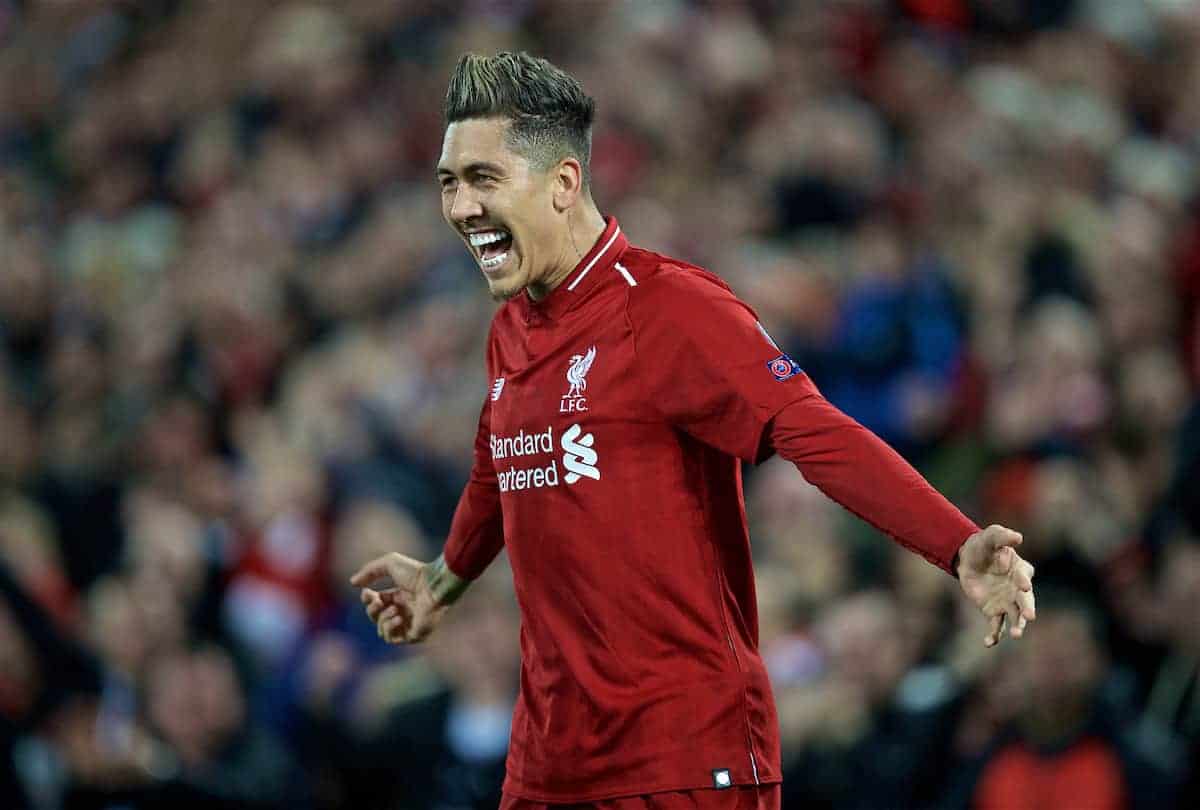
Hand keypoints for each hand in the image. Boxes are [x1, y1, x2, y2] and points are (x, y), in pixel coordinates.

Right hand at [350, 552, 464, 643]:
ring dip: (382, 619)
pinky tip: (398, 617)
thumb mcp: (389, 563)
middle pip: (376, 618)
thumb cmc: (416, 573)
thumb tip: (353, 583)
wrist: (435, 584)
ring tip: (394, 609)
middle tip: (379, 601)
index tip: (367, 592)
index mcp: (399, 596)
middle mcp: (404, 611)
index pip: (376, 604)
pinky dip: (390, 628)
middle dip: (372, 610)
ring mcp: (409, 624)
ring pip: (382, 630)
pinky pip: (393, 639)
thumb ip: (369, 571)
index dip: (367, 600)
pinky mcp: (414, 635)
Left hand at [956, 525, 1035, 647]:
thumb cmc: (984, 545)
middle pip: (1025, 601)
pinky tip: (989, 643)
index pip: (1024, 576)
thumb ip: (1003, 536)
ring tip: (1017, 635)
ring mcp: (1007, 602)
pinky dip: (994, 635)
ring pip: (1015, 617)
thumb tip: (1018, 537)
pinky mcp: (993, 611)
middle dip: (1028, 609)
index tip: (1023, 585)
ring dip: (1017, 626)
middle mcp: (1018, 589)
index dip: (1023, 580)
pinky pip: (996, 626)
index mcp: (1020, 570)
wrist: (968, 559)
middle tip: (1030, 617)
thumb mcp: (991, 536)